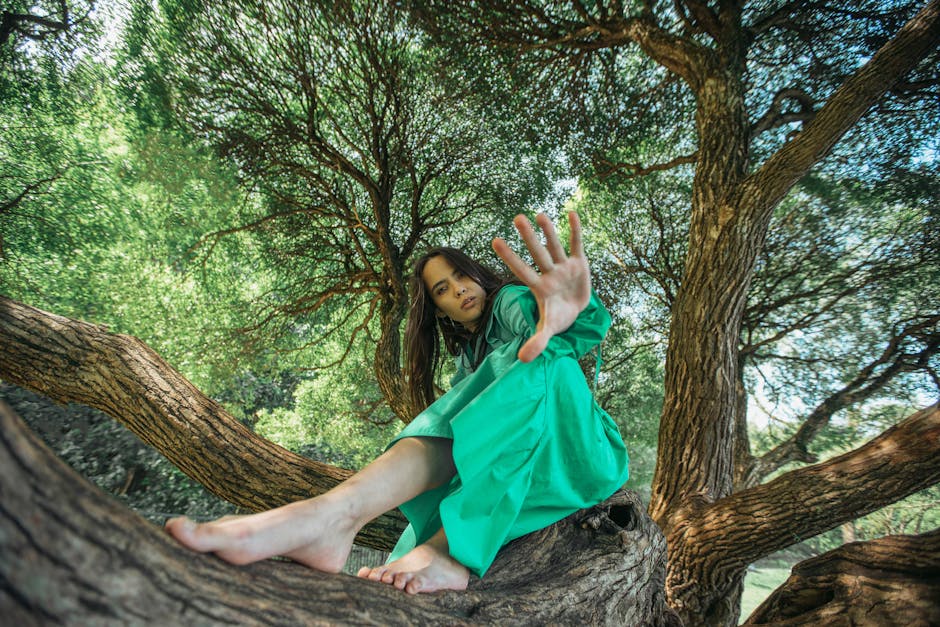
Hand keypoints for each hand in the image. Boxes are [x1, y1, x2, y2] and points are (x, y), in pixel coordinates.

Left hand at [492, 211, 590, 362]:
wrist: (576, 311)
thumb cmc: (558, 318)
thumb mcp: (548, 330)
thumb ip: (536, 342)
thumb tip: (523, 360)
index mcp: (539, 288)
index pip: (522, 271)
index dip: (510, 257)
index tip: (495, 240)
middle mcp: (549, 273)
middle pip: (537, 254)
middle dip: (528, 238)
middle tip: (517, 217)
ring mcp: (563, 267)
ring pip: (555, 246)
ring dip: (548, 230)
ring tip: (538, 214)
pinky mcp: (579, 263)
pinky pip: (577, 245)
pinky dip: (575, 230)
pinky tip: (571, 213)